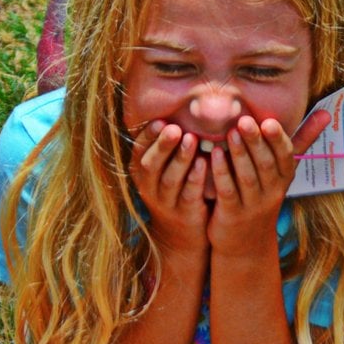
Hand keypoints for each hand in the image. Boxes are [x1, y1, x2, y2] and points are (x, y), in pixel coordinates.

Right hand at [129, 121, 209, 259]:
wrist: (180, 236)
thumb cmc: (176, 189)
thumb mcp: (165, 169)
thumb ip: (168, 144)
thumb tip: (180, 107)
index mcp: (142, 172)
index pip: (139, 151)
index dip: (148, 136)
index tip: (160, 121)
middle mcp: (149, 187)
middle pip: (151, 165)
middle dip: (163, 145)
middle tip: (174, 128)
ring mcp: (165, 202)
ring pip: (169, 180)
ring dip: (180, 159)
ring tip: (192, 140)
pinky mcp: (184, 214)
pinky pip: (188, 195)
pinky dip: (195, 179)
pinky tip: (205, 165)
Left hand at [207, 108, 329, 256]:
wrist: (246, 244)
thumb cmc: (264, 194)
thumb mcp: (283, 171)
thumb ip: (302, 140)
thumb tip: (326, 113)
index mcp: (284, 178)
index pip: (286, 157)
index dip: (278, 140)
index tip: (269, 121)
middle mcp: (272, 192)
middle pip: (266, 165)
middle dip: (256, 142)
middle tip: (244, 121)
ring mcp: (252, 205)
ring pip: (247, 177)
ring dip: (239, 154)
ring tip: (230, 133)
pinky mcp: (232, 215)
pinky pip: (228, 191)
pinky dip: (221, 172)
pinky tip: (214, 155)